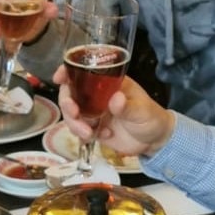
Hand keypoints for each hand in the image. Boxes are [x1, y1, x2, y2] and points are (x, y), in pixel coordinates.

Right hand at [54, 72, 175, 157]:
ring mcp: (94, 112)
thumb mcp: (142, 110)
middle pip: (71, 94)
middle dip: (67, 103)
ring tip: (88, 134)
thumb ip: (128, 106)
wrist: (155, 142)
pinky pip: (79, 130)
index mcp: (108, 83)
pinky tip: (104, 137)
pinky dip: (85, 135)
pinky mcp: (93, 129)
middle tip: (74, 113)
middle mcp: (97, 96)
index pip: (84, 72)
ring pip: (72, 114)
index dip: (68, 73)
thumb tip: (115, 99)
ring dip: (74, 123)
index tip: (59, 78)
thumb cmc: (151, 117)